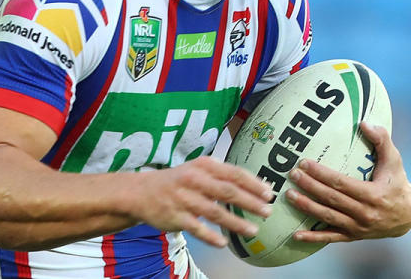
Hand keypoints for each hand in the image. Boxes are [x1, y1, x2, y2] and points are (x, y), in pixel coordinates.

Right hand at [128, 156, 273, 246]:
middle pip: (227, 192)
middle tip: (267, 211)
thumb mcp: (199, 169)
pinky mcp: (175, 217)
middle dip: (250, 202)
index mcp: (204, 166)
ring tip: (253, 230)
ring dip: (236, 222)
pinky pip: (197, 229)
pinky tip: (224, 243)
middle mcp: (194, 180)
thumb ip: (223, 176)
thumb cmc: (178, 180)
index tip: (269, 193)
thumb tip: (256, 185)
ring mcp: (184, 199)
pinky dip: (211, 237)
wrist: (141, 191)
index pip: (234, 173)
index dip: (253, 184)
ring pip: (215, 212)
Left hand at [285, 122, 410, 242]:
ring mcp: (358, 227)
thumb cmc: (398, 182)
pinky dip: (313, 238)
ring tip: (289, 196)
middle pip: (331, 199)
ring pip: (328, 217)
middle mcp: (364, 213)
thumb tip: (364, 123)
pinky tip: (296, 235)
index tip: (304, 163)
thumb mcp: (395, 160)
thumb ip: (382, 140)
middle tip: (292, 175)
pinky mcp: (353, 236)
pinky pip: (331, 238)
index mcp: (373, 195)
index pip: (341, 183)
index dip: (321, 173)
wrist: (408, 216)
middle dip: (309, 186)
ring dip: (307, 207)